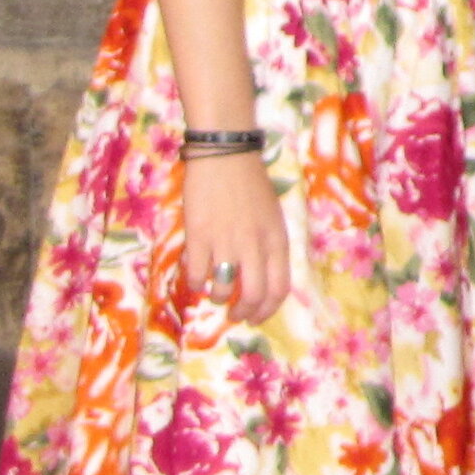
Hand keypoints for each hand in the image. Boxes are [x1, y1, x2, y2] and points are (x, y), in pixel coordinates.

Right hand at [181, 146, 292, 325]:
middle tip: (235, 314)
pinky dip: (195, 283)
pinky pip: (196, 274)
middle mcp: (255, 244)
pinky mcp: (199, 236)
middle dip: (243, 312)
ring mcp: (227, 242)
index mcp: (277, 239)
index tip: (256, 318)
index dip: (267, 310)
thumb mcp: (273, 217)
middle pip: (254, 295)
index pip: (279, 288)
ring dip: (217, 297)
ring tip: (214, 291)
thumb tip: (263, 280)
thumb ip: (270, 247)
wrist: (226, 155)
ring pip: (223, 289)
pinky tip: (196, 277)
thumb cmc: (251, 184)